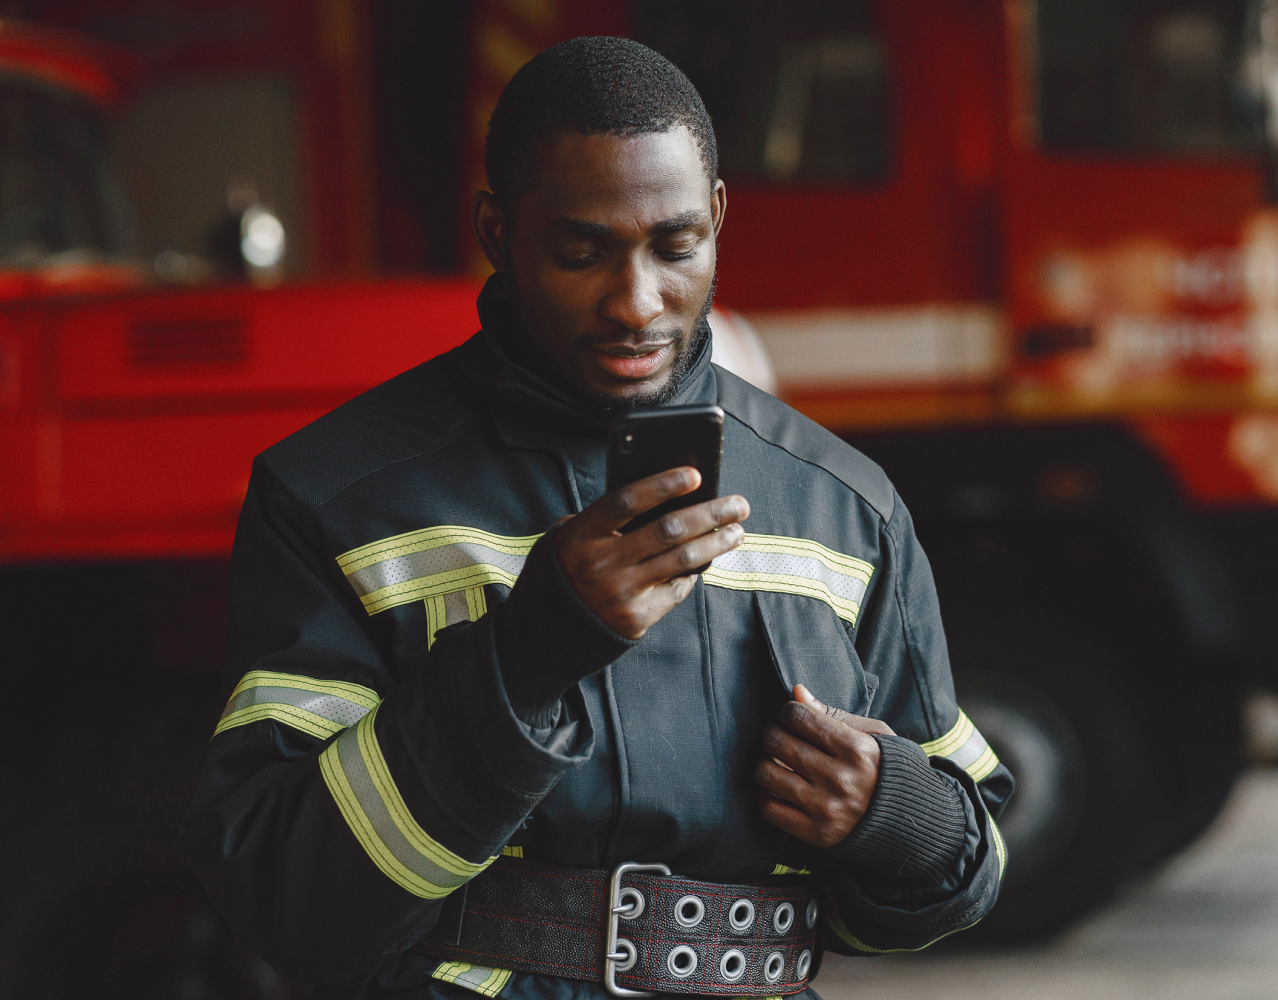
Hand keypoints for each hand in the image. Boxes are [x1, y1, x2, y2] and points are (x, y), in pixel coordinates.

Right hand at [554, 467, 748, 638]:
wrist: (542, 634)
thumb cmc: (564, 572)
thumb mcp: (568, 539)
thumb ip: (605, 521)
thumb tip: (663, 501)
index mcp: (581, 535)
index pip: (627, 501)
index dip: (662, 485)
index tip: (696, 474)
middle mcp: (602, 563)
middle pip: (667, 530)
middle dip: (710, 514)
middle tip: (738, 504)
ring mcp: (620, 593)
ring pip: (682, 561)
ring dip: (716, 543)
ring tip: (736, 531)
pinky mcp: (635, 618)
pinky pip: (675, 590)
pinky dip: (692, 574)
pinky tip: (706, 562)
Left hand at [756, 684, 895, 847]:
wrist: (907, 820)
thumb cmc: (885, 768)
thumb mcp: (873, 734)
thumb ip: (833, 713)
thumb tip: (797, 691)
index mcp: (856, 749)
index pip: (798, 717)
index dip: (787, 711)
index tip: (791, 717)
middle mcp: (839, 779)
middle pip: (777, 742)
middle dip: (772, 734)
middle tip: (780, 737)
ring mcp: (826, 808)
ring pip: (766, 774)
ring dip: (765, 763)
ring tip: (777, 762)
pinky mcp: (815, 833)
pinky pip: (769, 808)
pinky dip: (767, 795)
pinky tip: (779, 788)